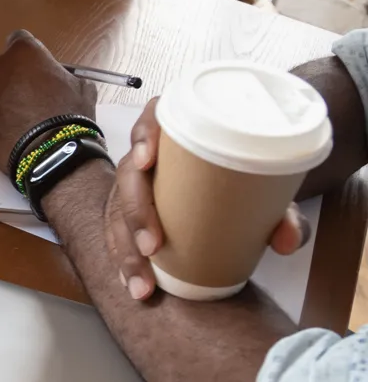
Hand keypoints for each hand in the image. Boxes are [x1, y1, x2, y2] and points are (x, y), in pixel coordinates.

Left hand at [0, 30, 97, 171]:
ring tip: (24, 120)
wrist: (49, 152)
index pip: (21, 39)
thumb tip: (61, 81)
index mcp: (24, 52)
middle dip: (16, 76)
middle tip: (33, 97)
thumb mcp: (82, 88)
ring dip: (5, 98)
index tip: (38, 68)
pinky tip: (13, 133)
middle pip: (5, 66)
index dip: (30, 54)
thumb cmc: (69, 114)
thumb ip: (66, 76)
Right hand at [107, 99, 309, 300]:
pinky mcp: (128, 213)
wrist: (225, 194)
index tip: (148, 161)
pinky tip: (131, 283)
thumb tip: (287, 241)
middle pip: (129, 173)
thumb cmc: (238, 183)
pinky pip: (116, 233)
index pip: (151, 120)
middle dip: (135, 211)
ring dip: (125, 248)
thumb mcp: (263, 193)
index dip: (143, 136)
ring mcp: (134, 186)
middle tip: (152, 245)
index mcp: (176, 135)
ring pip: (117, 211)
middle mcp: (148, 157)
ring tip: (143, 280)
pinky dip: (124, 261)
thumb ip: (282, 214)